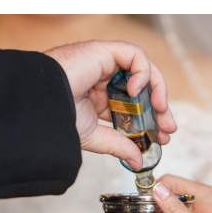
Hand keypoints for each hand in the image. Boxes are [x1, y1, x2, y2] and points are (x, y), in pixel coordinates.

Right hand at [45, 41, 176, 168]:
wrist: (43, 105)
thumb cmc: (59, 118)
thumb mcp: (96, 137)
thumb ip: (119, 146)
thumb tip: (138, 161)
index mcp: (100, 96)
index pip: (135, 104)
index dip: (152, 119)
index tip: (163, 137)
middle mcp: (103, 77)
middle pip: (143, 86)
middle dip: (160, 106)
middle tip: (168, 127)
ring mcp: (104, 62)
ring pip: (142, 68)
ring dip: (157, 89)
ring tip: (159, 110)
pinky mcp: (103, 50)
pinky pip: (134, 55)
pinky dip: (142, 72)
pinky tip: (136, 92)